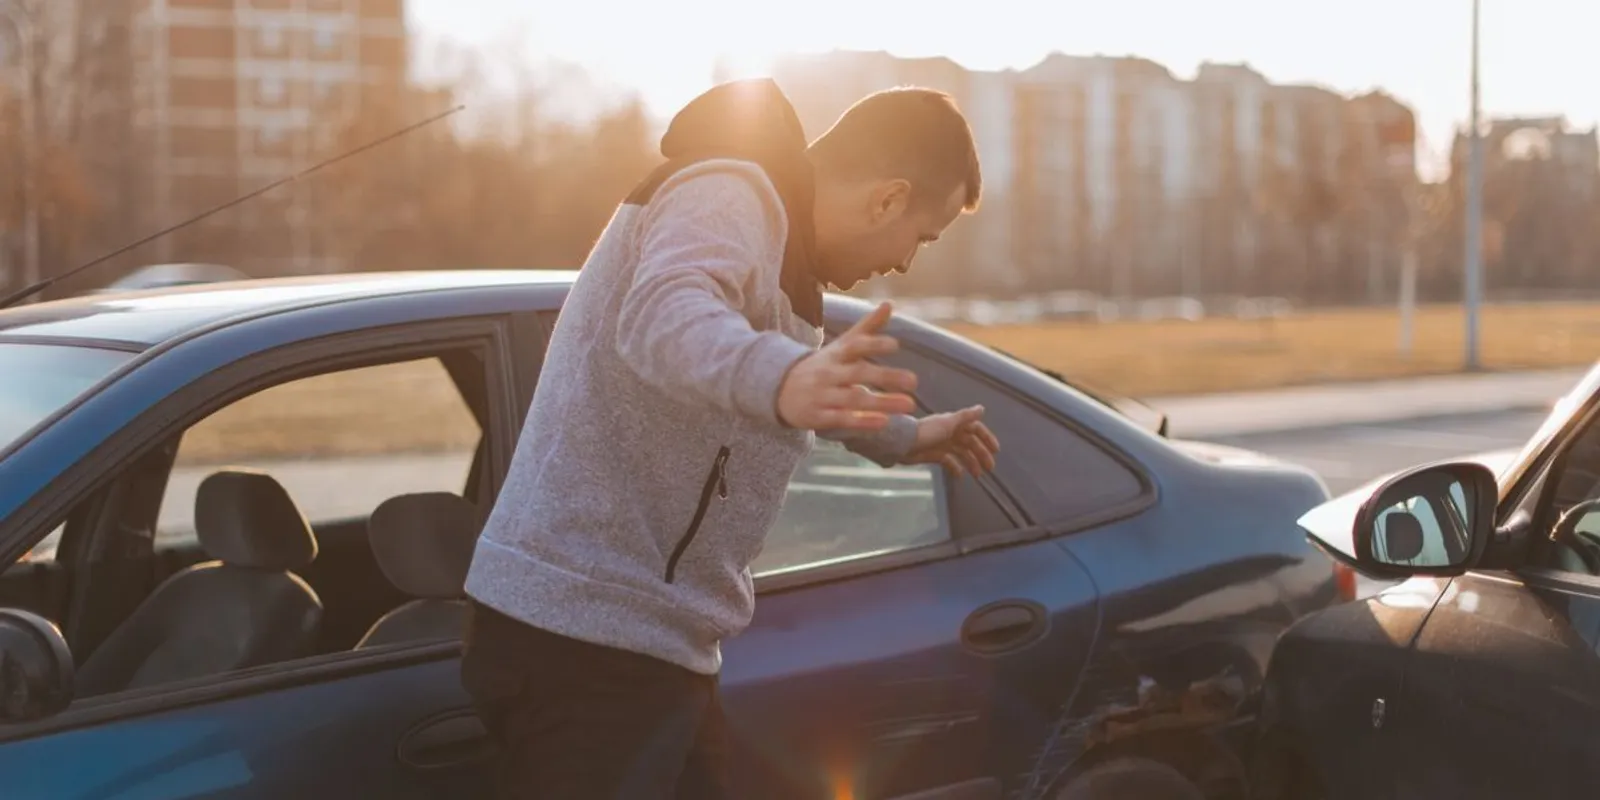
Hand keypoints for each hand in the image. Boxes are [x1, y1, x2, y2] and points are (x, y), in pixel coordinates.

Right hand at [777, 302, 918, 430]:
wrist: (779, 390)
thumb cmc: (822, 366)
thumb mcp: (841, 346)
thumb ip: (867, 327)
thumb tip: (889, 304)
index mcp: (836, 354)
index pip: (854, 346)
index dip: (873, 344)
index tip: (896, 346)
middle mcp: (829, 373)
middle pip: (858, 373)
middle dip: (886, 376)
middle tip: (914, 381)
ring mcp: (822, 395)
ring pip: (854, 398)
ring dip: (882, 402)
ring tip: (910, 404)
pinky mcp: (818, 417)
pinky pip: (842, 419)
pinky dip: (862, 421)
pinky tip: (884, 422)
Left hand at [903, 405, 999, 477]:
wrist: (903, 443)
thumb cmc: (926, 431)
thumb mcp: (948, 422)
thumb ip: (966, 416)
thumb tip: (982, 409)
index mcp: (954, 423)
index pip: (975, 429)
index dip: (986, 438)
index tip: (995, 450)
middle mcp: (950, 433)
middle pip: (970, 443)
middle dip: (981, 454)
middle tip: (990, 467)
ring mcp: (942, 444)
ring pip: (962, 453)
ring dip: (971, 463)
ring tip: (978, 475)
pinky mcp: (934, 455)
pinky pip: (949, 461)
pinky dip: (955, 468)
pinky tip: (960, 475)